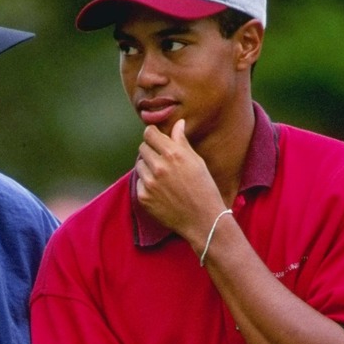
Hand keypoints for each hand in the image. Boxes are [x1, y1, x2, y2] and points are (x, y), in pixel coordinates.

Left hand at [135, 119, 226, 248]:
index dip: (152, 135)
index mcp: (173, 154)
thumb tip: (178, 123)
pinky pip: (139, 182)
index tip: (156, 139)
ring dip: (147, 167)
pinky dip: (146, 184)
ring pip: (139, 165)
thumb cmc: (204, 188)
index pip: (149, 133)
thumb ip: (181, 141)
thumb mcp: (196, 161)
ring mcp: (149, 182)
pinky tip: (161, 190)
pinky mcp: (143, 197)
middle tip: (163, 160)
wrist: (203, 220)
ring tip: (163, 177)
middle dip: (151, 151)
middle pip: (142, 148)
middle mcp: (159, 166)